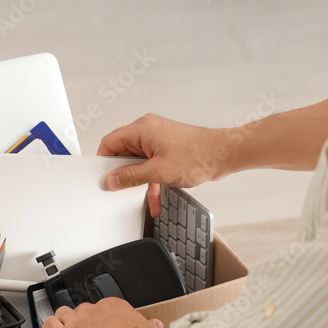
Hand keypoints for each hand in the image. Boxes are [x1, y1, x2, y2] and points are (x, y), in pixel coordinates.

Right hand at [97, 114, 232, 216]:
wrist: (224, 155)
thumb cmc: (198, 156)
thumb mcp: (158, 172)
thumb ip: (131, 177)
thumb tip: (112, 180)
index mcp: (141, 129)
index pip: (110, 142)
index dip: (103, 161)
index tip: (103, 177)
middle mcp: (148, 131)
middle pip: (124, 154)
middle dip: (125, 175)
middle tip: (122, 190)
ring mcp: (158, 141)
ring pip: (139, 163)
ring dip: (141, 182)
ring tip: (145, 198)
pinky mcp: (167, 150)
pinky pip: (152, 166)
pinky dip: (152, 181)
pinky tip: (156, 198)